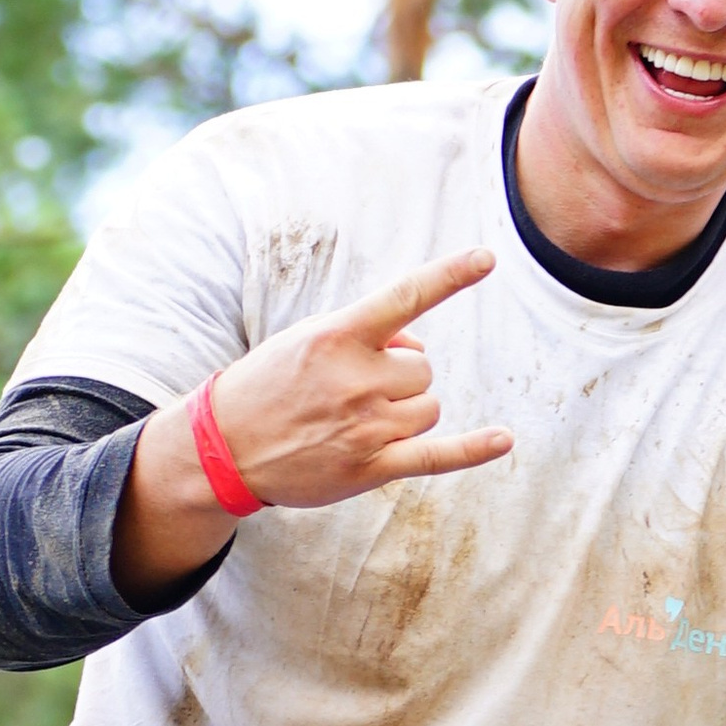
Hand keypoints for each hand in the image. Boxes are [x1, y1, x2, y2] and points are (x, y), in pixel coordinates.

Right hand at [113, 249, 511, 595]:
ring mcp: (366, 425)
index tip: (487, 258)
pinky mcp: (371, 467)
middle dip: (401, 378)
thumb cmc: (269, 386)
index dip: (450, 276)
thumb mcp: (305, 341)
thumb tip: (417, 349)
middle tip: (353, 391)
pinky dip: (473, 449)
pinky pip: (437, 455)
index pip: (405, 298)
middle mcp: (356, 379)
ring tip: (357, 421)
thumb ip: (364, 336)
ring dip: (406, 412)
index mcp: (337, 337)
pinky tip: (502, 440)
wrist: (222, 448)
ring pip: (428, 407)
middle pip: (424, 370)